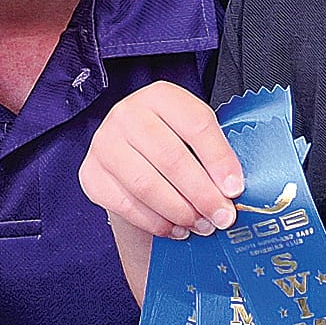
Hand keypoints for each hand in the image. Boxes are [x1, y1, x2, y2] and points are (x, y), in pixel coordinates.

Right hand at [79, 81, 242, 239]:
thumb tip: (231, 192)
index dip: (219, 160)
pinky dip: (155, 222)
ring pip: (146, 185)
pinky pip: (126, 205)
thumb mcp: (192, 133)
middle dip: (202, 194)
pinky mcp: (91, 174)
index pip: (196, 125)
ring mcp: (105, 143)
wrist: (130, 151)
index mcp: (161, 96)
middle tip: (222, 217)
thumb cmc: (171, 141)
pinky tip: (175, 228)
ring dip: (179, 212)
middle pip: (171, 158)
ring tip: (201, 226)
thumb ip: (212, 154)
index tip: (235, 189)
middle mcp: (127, 114)